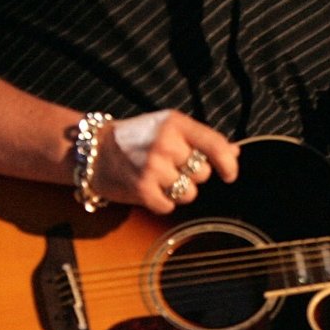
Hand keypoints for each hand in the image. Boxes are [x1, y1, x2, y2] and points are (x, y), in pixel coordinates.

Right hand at [91, 110, 239, 213]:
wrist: (94, 149)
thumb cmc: (138, 138)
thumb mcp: (169, 128)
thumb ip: (202, 140)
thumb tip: (235, 152)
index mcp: (175, 123)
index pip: (215, 144)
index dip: (228, 164)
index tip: (230, 175)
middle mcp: (165, 143)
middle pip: (202, 174)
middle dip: (191, 176)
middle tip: (170, 168)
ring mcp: (152, 166)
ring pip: (188, 193)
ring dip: (177, 191)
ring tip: (157, 178)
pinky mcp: (141, 188)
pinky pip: (168, 206)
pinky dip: (160, 203)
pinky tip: (148, 190)